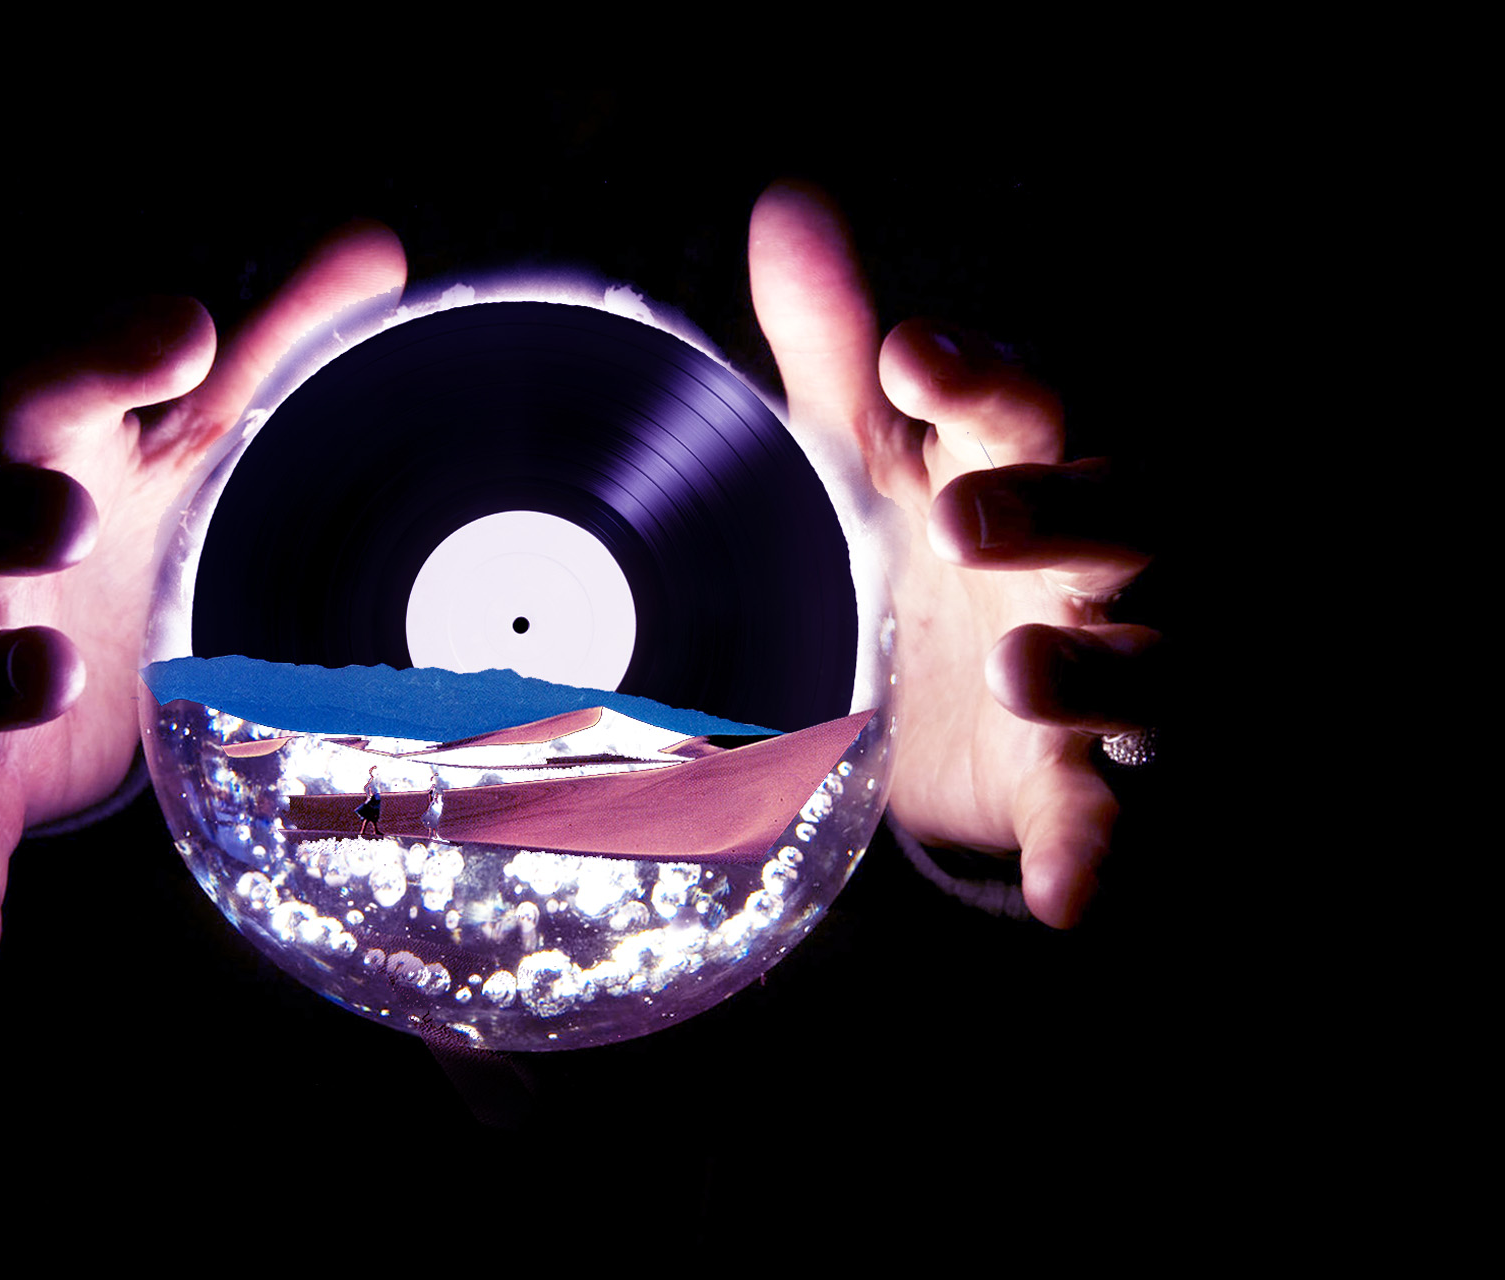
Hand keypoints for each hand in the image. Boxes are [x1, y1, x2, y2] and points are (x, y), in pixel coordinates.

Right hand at [0, 222, 407, 969]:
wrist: (24, 654)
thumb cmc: (102, 525)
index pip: (49, 386)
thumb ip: (272, 356)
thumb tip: (375, 248)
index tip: (184, 331)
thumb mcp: (184, 443)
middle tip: (69, 505)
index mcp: (41, 455)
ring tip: (43, 669)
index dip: (102, 358)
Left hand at [748, 181, 1160, 926]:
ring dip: (1093, 669)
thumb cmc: (909, 533)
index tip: (912, 359)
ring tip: (1018, 666)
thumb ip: (834, 343)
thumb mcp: (864, 445)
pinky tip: (1072, 897)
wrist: (933, 682)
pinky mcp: (1082, 782)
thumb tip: (790, 204)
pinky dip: (1098, 854)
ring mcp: (1096, 670)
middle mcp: (1079, 559)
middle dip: (1051, 513)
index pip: (1024, 403)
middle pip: (1112, 521)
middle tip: (963, 517)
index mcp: (1016, 464)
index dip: (979, 381)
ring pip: (1142, 664)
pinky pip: (1109, 818)